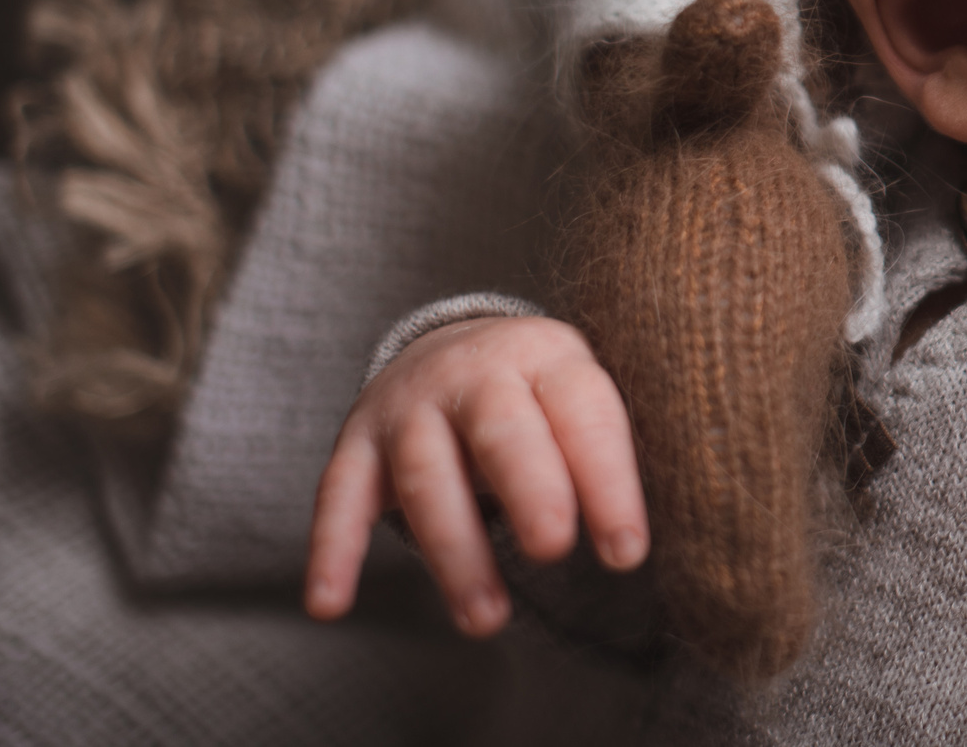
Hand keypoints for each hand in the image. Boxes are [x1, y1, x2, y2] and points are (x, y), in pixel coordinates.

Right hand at [305, 316, 647, 635]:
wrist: (451, 345)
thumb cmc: (541, 399)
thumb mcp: (578, 401)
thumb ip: (601, 456)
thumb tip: (636, 543)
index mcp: (548, 358)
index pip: (584, 415)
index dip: (607, 482)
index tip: (626, 552)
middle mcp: (475, 373)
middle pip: (502, 431)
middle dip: (531, 490)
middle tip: (553, 550)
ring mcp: (409, 405)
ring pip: (428, 476)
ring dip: (455, 552)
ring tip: (486, 620)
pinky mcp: (357, 442)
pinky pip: (340, 496)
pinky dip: (332, 551)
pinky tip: (330, 604)